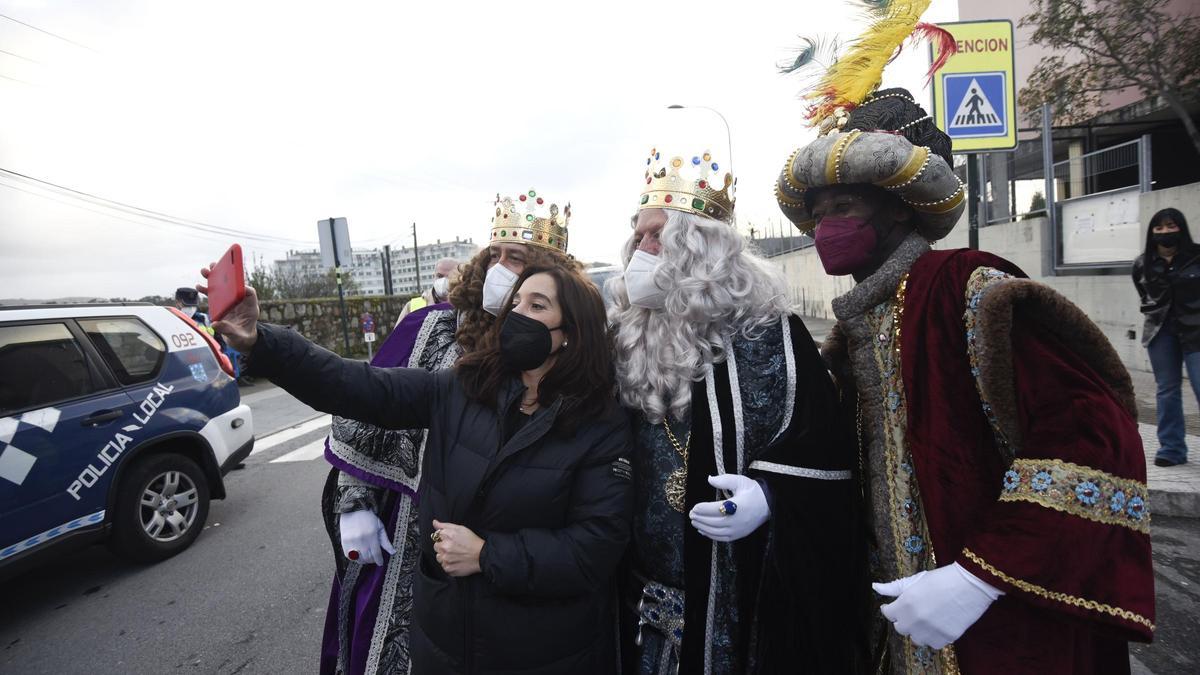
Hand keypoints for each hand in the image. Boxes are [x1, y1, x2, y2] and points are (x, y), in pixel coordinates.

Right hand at [197, 262, 259, 351]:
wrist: (240, 341)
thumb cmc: (243, 338)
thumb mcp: (238, 337)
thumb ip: (228, 330)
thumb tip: (215, 324)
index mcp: (250, 308)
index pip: (250, 292)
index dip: (243, 286)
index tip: (233, 281)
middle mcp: (241, 302)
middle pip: (235, 285)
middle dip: (225, 275)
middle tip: (214, 266)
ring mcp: (231, 302)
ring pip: (224, 287)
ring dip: (214, 278)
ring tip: (204, 271)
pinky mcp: (222, 305)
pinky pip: (215, 295)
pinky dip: (207, 290)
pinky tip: (198, 286)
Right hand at [339, 509, 395, 565]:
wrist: (354, 510)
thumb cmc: (369, 518)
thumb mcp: (380, 527)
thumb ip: (386, 541)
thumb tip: (393, 552)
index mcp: (372, 535)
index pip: (376, 553)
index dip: (379, 560)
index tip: (380, 563)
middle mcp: (361, 539)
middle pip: (367, 557)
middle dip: (372, 560)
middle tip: (374, 558)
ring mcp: (352, 541)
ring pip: (358, 558)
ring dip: (363, 560)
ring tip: (366, 557)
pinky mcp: (344, 542)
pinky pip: (348, 555)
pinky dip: (354, 557)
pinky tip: (358, 554)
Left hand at [431, 519, 483, 576]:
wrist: (482, 555)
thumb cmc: (472, 541)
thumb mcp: (460, 528)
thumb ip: (445, 525)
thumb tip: (434, 522)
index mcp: (447, 536)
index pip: (436, 536)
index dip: (443, 538)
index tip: (451, 540)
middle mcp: (445, 547)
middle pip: (436, 547)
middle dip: (442, 546)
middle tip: (453, 547)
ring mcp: (446, 559)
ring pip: (438, 557)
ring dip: (444, 556)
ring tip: (455, 555)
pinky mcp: (448, 568)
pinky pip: (443, 566)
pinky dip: (448, 564)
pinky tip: (456, 561)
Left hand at [688, 474, 769, 542]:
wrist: (769, 504)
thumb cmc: (753, 491)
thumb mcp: (740, 481)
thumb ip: (724, 480)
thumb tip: (709, 478)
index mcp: (737, 506)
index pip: (715, 509)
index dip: (703, 509)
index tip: (694, 507)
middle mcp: (737, 520)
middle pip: (713, 522)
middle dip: (700, 518)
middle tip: (690, 514)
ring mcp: (738, 530)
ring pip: (716, 532)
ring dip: (703, 527)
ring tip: (694, 521)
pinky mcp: (739, 535)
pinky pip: (722, 538)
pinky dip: (710, 535)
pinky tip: (702, 531)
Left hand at [873, 563, 1002, 647]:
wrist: (971, 584)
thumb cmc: (942, 578)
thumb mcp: (916, 579)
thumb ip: (894, 587)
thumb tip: (875, 587)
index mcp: (905, 604)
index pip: (888, 614)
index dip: (890, 609)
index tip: (893, 607)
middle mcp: (915, 620)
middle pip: (900, 628)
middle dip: (903, 620)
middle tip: (913, 612)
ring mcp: (930, 631)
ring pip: (916, 639)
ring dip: (918, 631)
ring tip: (927, 619)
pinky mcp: (946, 638)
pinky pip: (933, 644)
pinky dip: (934, 637)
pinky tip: (938, 625)